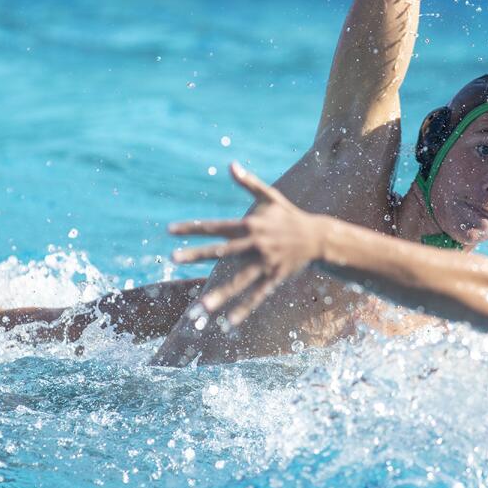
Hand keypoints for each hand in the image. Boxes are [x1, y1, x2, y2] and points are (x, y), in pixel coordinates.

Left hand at [170, 163, 322, 326]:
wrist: (318, 236)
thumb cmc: (288, 215)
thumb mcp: (270, 196)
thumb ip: (249, 183)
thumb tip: (231, 164)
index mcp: (250, 225)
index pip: (215, 227)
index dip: (192, 228)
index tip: (170, 230)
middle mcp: (255, 244)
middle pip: (222, 251)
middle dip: (197, 255)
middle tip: (173, 258)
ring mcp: (265, 262)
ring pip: (238, 280)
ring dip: (219, 294)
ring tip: (200, 308)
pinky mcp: (274, 277)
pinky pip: (257, 295)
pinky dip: (244, 309)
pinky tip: (228, 323)